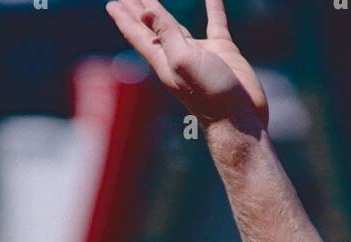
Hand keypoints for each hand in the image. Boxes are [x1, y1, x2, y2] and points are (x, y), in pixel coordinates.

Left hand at [105, 0, 267, 130]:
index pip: (139, 35)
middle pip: (151, 29)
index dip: (125, 18)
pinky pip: (216, 23)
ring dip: (162, 12)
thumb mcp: (183, 62)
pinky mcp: (222, 52)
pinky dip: (213, 8)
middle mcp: (178, 57)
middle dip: (136, 13)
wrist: (240, 121)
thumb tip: (145, 12)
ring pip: (176, 26)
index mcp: (164, 62)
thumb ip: (166, 35)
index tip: (111, 4)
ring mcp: (200, 55)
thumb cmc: (211, 95)